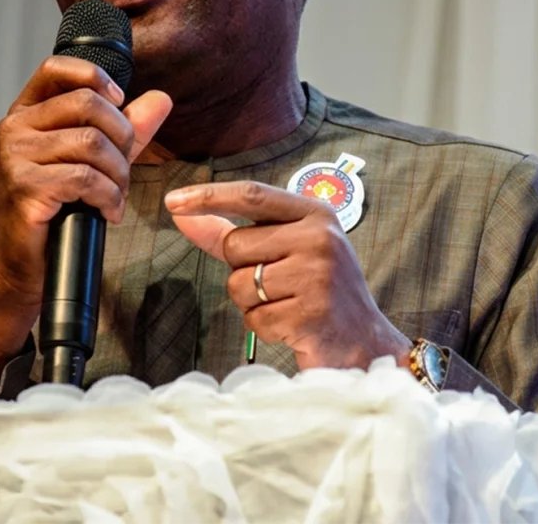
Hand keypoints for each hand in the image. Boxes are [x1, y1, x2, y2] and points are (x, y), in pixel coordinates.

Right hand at [0, 55, 171, 368]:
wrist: (24, 264)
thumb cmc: (56, 210)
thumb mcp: (94, 161)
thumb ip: (125, 129)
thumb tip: (162, 99)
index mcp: (26, 113)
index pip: (56, 68)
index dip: (94, 76)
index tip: (118, 102)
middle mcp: (14, 128)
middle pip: (87, 105)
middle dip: (121, 138)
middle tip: (124, 171)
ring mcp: (16, 157)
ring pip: (91, 143)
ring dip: (119, 175)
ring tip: (116, 196)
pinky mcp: (25, 187)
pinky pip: (86, 178)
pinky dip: (109, 197)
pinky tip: (107, 213)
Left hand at [164, 181, 410, 369]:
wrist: (364, 342)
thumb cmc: (318, 291)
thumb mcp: (287, 250)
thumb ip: (233, 233)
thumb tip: (182, 215)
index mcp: (316, 214)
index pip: (252, 195)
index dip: (208, 196)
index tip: (172, 201)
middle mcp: (320, 238)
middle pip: (236, 245)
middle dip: (242, 270)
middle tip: (279, 285)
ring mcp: (317, 275)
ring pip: (239, 284)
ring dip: (251, 303)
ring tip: (287, 306)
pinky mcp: (310, 314)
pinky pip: (254, 318)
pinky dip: (264, 327)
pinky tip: (292, 326)